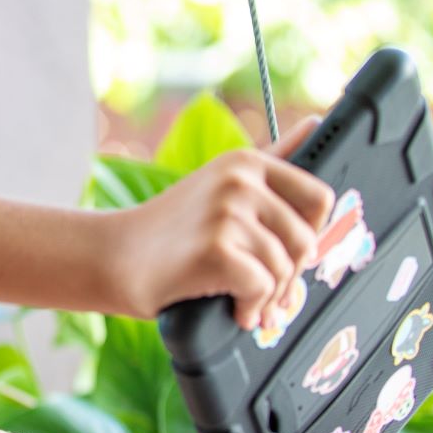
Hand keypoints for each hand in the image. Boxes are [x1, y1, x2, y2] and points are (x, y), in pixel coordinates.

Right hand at [106, 116, 334, 327]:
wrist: (114, 258)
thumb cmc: (169, 229)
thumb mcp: (221, 183)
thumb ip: (272, 156)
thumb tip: (315, 123)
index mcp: (245, 162)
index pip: (318, 198)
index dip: (311, 233)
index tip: (287, 250)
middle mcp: (238, 181)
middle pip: (305, 240)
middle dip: (290, 275)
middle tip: (267, 290)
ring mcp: (226, 213)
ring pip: (284, 268)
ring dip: (269, 298)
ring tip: (246, 302)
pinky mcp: (216, 249)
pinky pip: (262, 288)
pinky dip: (250, 309)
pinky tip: (233, 309)